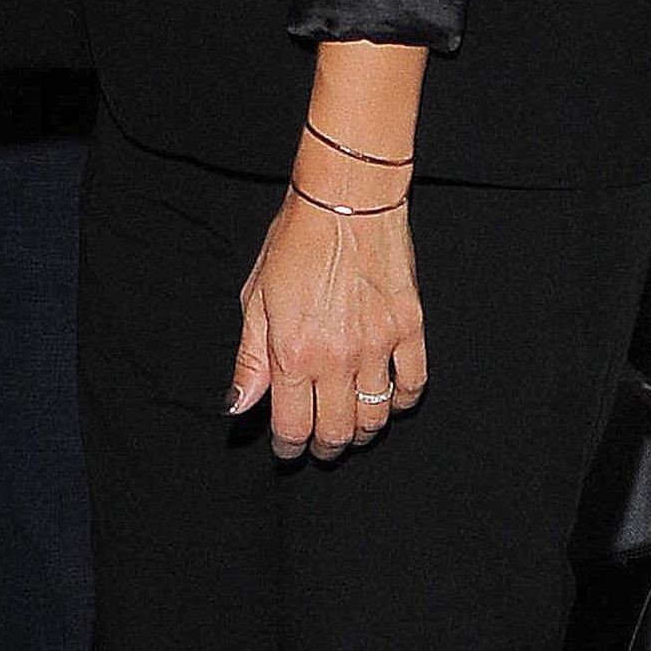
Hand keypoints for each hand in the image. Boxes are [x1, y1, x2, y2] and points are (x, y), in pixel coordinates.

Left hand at [230, 189, 427, 461]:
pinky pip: (412, 384)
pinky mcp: (409, 327)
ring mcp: (378, 344)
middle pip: (336, 432)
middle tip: (319, 443)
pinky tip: (387, 396)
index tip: (287, 449)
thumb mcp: (256, 299)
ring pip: (374, 416)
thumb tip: (238, 407)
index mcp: (292, 353)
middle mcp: (336, 357)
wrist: (347, 201)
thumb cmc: (295, 243)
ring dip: (361, 430)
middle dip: (325, 447)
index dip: (288, 449)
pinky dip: (400, 400)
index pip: (292, 427)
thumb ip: (250, 360)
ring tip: (351, 424)